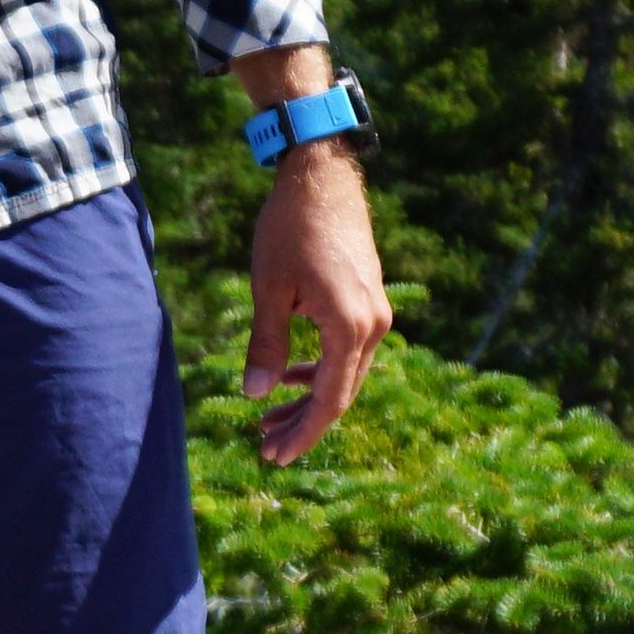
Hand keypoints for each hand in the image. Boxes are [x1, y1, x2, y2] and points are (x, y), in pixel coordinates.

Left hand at [238, 111, 391, 469]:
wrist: (321, 176)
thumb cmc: (289, 229)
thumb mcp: (268, 290)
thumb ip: (266, 346)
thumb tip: (256, 396)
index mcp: (350, 328)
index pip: (329, 401)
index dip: (302, 434)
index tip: (274, 457)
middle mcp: (373, 326)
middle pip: (340, 395)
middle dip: (302, 424)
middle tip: (264, 447)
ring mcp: (376, 313)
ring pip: (345, 375)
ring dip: (309, 398)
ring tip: (269, 418)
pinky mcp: (369, 301)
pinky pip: (348, 352)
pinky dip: (321, 370)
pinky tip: (291, 377)